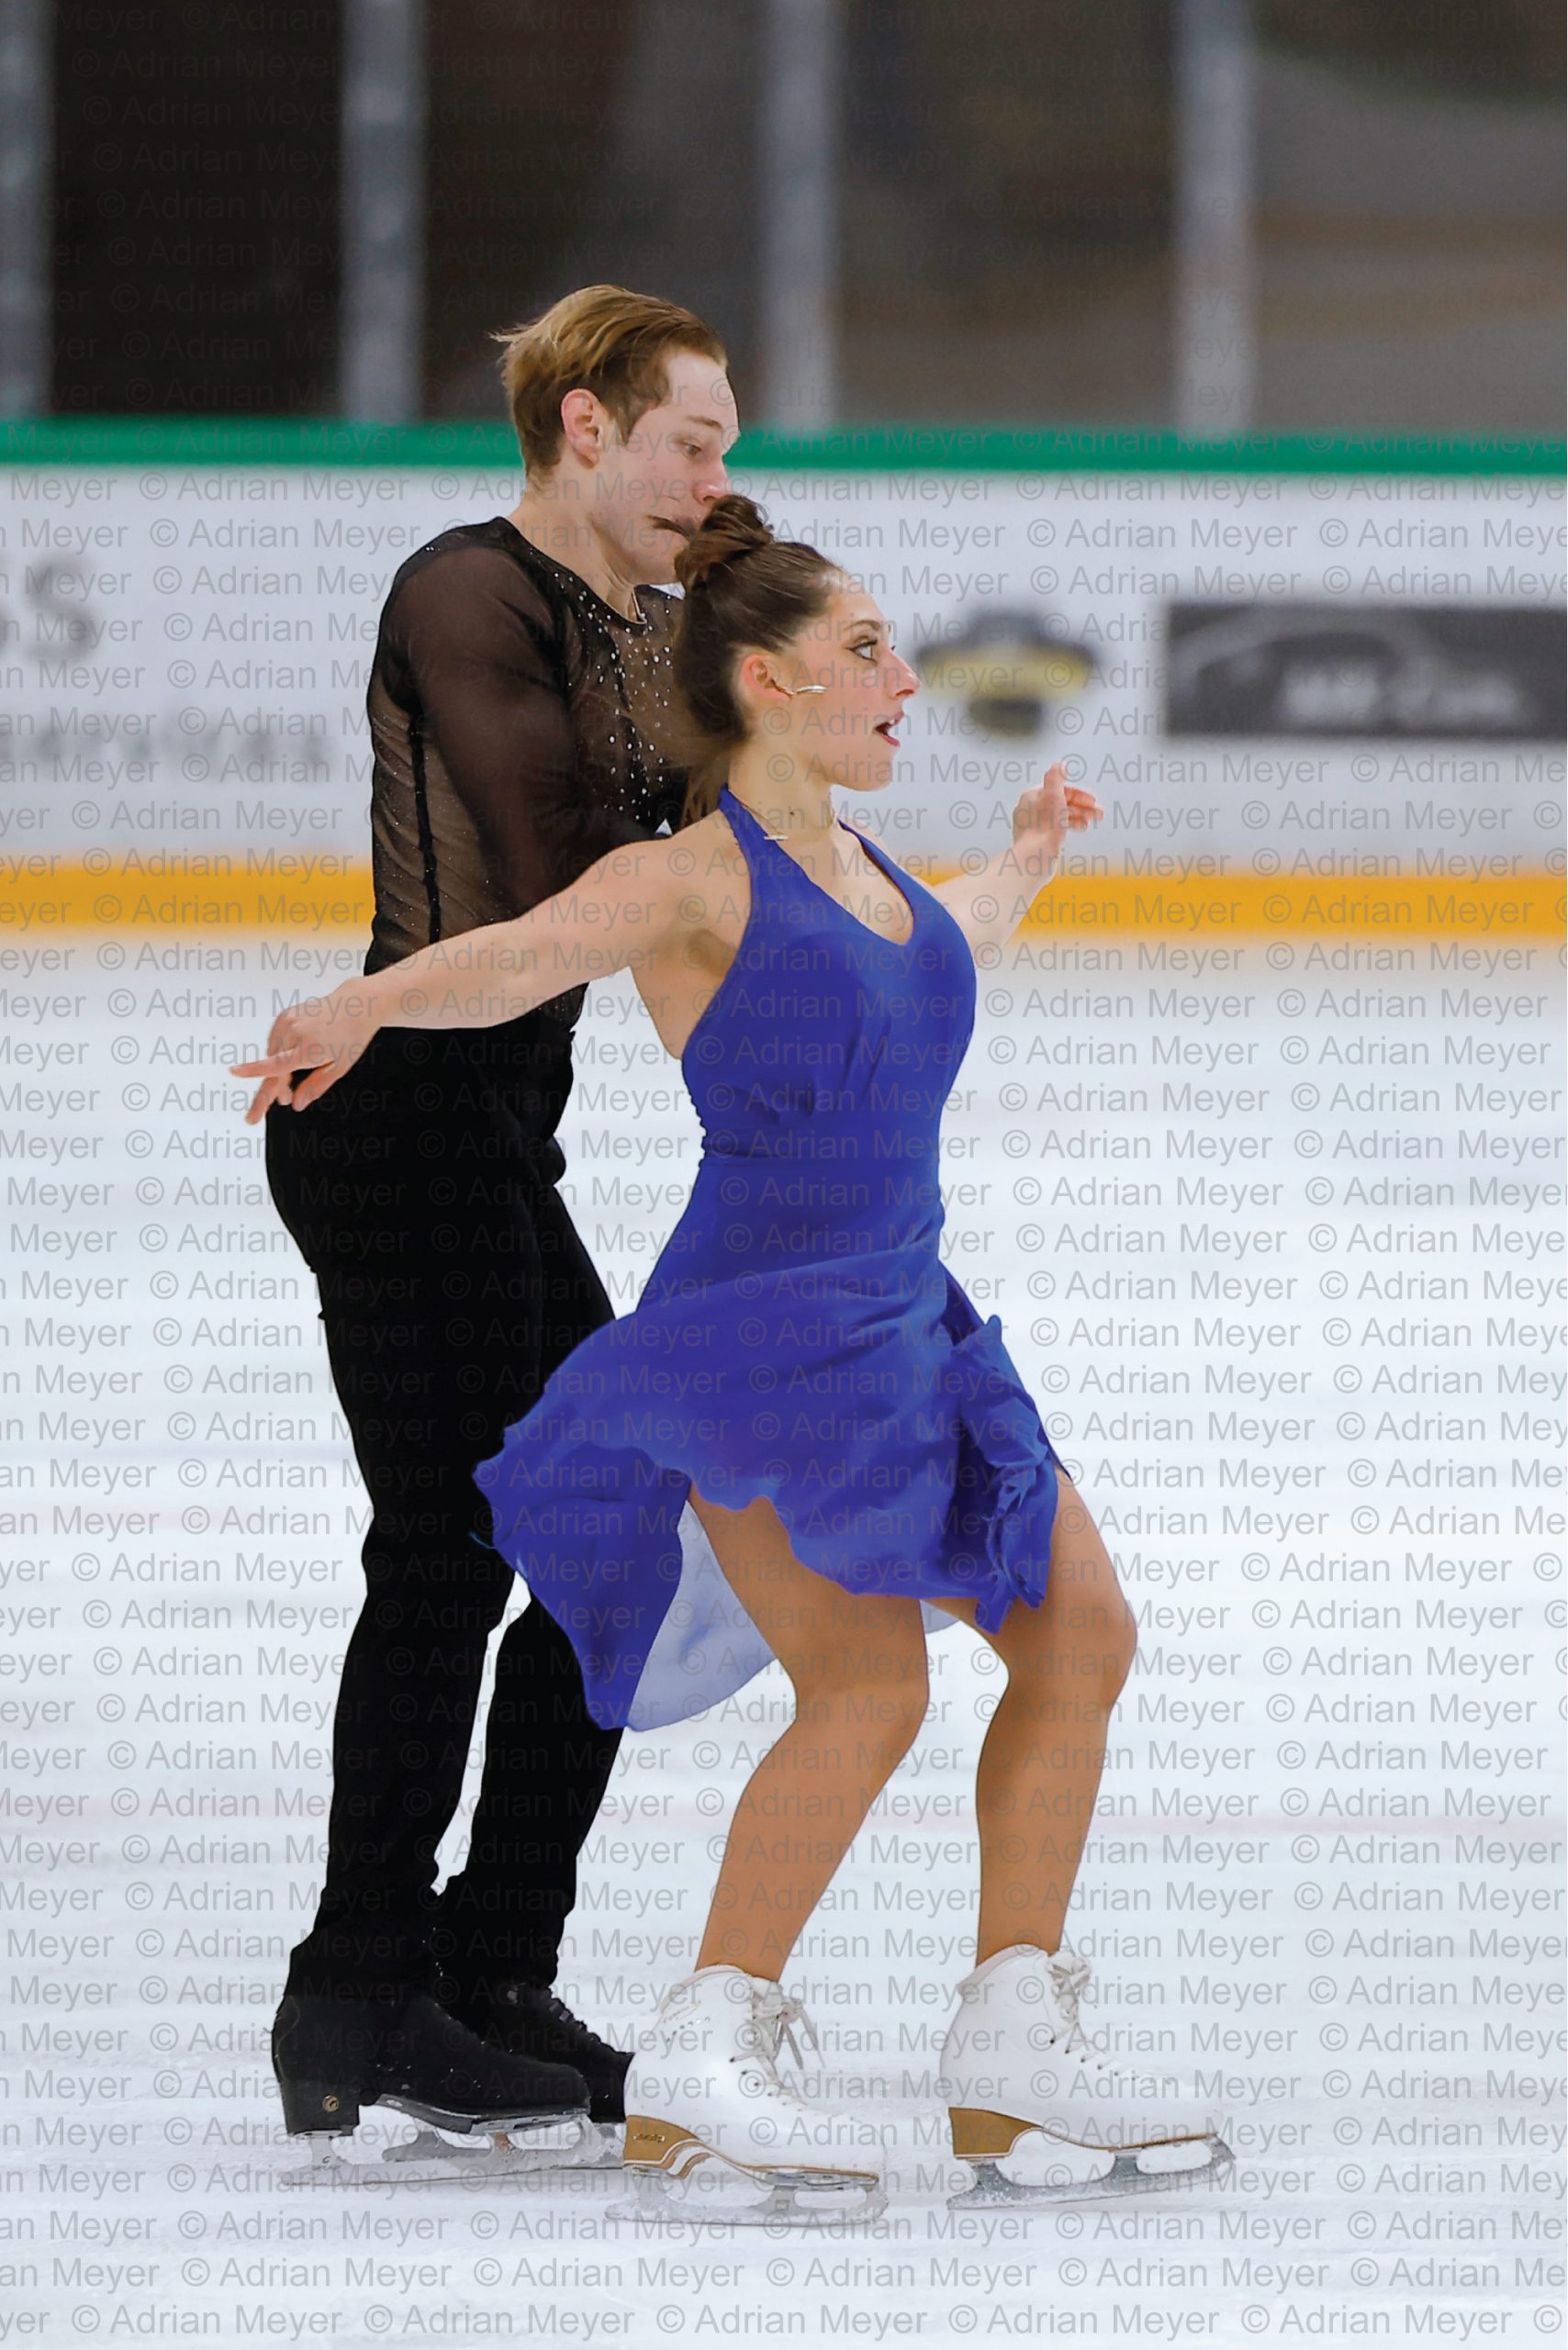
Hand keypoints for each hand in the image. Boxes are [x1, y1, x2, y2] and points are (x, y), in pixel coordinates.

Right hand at [229, 983, 380, 1123]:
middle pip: (272, 1069)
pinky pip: (275, 1042)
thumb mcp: (339, 1067)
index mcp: (309, 1048)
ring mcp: (287, 1022)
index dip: (254, 1070)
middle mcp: (294, 1032)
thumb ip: (315, 1086)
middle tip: (265, 1110)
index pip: (277, 1064)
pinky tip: (296, 1054)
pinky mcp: (283, 1016)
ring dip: (278, 1071)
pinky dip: (280, 1053)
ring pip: (272, 1056)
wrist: (354, 1006)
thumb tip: (296, 1104)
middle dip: (272, 1091)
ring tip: (293, 1080)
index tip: (234, 1072)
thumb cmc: (351, 1037)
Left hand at [1012, 763, 1102, 878]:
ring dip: (1078, 817)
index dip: (1078, 794)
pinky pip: (1055, 829)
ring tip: (1090, 823)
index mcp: (1031, 796)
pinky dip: (1068, 828)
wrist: (1035, 858)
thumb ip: (1056, 778)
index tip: (1093, 801)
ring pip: (1059, 817)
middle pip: (1060, 803)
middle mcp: (1029, 810)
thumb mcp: (1053, 795)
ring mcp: (1032, 827)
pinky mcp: (1037, 841)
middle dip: (1081, 806)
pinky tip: (1078, 831)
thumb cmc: (1044, 827)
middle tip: (1099, 814)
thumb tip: (1059, 764)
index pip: (1058, 790)